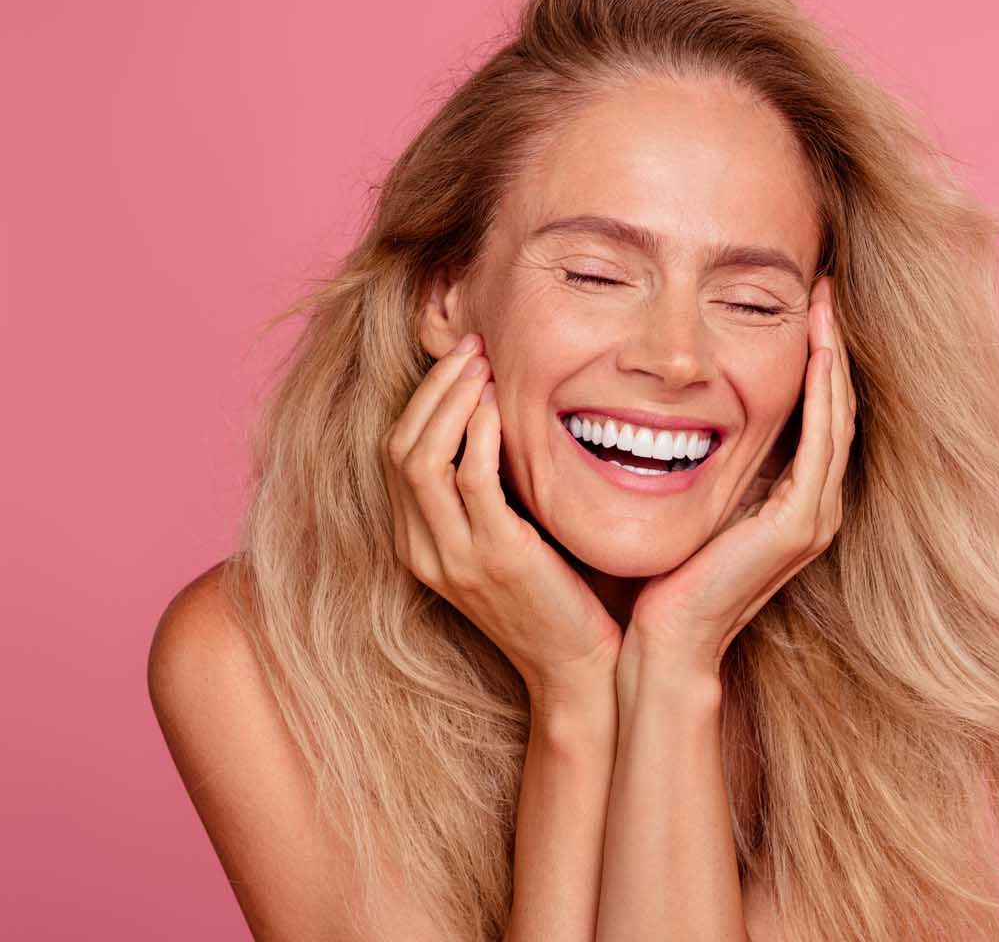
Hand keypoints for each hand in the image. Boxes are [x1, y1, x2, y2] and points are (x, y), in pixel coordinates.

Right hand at [380, 332, 622, 704]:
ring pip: (421, 457)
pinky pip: (470, 480)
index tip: (461, 361)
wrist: (579, 672)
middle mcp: (425, 551)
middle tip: (472, 346)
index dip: (423, 401)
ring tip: (484, 363)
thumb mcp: (512, 541)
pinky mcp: (495, 557)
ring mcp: (455, 557)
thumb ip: (495, 493)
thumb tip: (503, 424)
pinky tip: (501, 406)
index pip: (397, 455)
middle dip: (433, 388)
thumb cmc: (558, 602)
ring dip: (451, 399)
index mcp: (421, 547)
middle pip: (399, 447)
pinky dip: (479, 433)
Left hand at [626, 275, 856, 672]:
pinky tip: (816, 352)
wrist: (667, 643)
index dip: (818, 359)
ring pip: (836, 418)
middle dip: (832, 345)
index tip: (807, 307)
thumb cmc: (670, 579)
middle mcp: (816, 508)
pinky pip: (820, 443)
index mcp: (796, 503)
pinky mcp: (798, 525)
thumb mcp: (699, 501)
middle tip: (825, 289)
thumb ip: (716, 464)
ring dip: (833, 357)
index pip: (818, 416)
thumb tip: (695, 411)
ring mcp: (813, 517)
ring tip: (824, 304)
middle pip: (837, 408)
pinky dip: (822, 394)